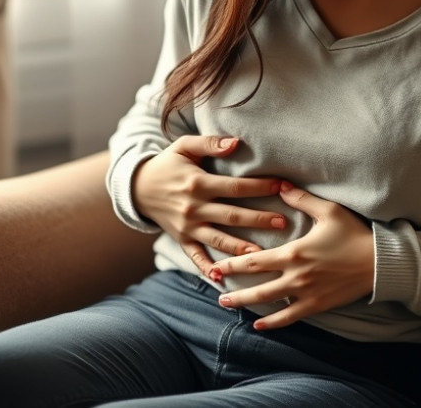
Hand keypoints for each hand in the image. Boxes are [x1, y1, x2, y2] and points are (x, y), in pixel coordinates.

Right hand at [132, 135, 285, 276]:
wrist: (137, 187)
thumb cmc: (167, 164)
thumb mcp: (184, 146)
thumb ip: (209, 143)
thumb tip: (236, 143)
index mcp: (197, 183)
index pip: (234, 186)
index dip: (259, 187)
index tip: (282, 186)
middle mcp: (193, 207)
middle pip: (232, 216)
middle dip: (259, 219)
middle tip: (283, 222)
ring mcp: (187, 226)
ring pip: (219, 239)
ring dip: (241, 247)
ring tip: (263, 253)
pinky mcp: (181, 240)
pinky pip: (196, 257)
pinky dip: (208, 269)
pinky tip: (223, 277)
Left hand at [211, 182, 374, 330]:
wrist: (380, 262)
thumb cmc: (354, 233)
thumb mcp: (328, 210)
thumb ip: (301, 199)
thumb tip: (281, 184)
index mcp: (294, 252)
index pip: (255, 260)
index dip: (232, 263)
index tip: (215, 264)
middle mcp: (296, 276)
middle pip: (256, 285)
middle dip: (233, 287)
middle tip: (214, 286)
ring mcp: (306, 293)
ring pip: (269, 303)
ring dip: (246, 304)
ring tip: (227, 304)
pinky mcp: (317, 304)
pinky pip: (291, 317)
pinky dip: (274, 322)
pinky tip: (260, 325)